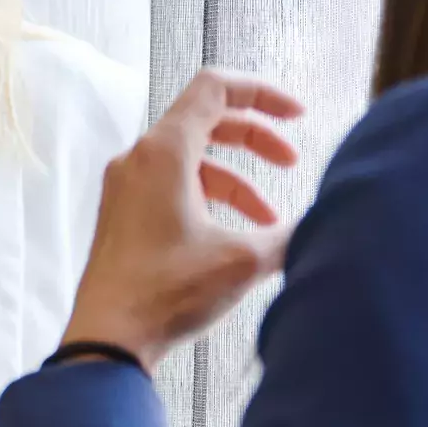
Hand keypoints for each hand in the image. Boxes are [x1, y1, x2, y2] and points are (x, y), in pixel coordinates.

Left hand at [62, 68, 304, 369]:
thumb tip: (321, 223)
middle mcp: (139, 159)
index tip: (297, 115)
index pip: (215, 87)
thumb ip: (288, 233)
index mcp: (164, 151)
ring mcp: (125, 187)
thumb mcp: (243, 261)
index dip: (262, 93)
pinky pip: (172, 188)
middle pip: (207, 121)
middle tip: (292, 164)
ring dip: (237, 181)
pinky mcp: (122, 215)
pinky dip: (208, 199)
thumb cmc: (166, 294)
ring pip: (192, 161)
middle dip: (256, 139)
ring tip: (269, 221)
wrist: (107, 339)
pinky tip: (234, 238)